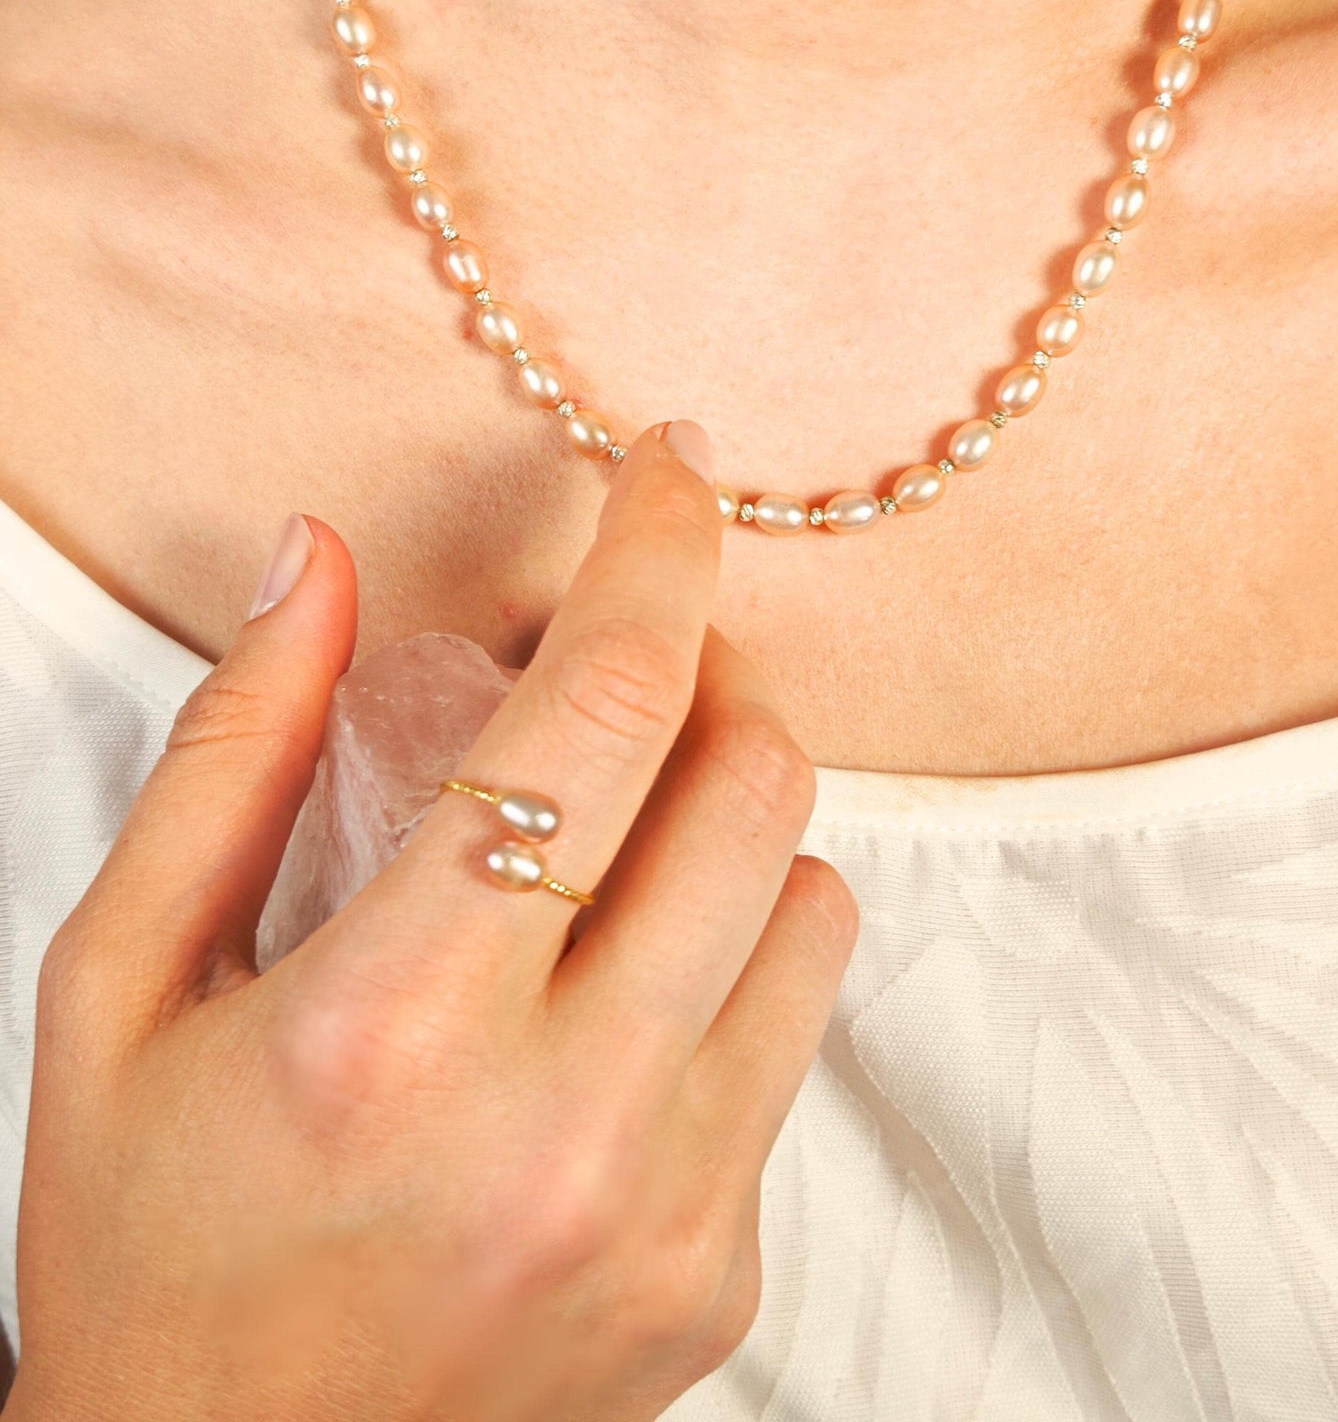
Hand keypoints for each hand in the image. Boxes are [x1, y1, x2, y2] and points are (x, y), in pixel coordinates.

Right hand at [8, 423, 855, 1420]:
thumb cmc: (144, 1237)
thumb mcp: (121, 984)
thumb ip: (232, 749)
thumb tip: (316, 559)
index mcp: (388, 1024)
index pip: (600, 709)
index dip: (657, 548)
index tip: (671, 463)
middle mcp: (561, 1121)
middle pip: (753, 781)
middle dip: (712, 665)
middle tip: (627, 658)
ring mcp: (664, 1212)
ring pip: (813, 899)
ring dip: (732, 816)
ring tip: (618, 834)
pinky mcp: (718, 1277)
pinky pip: (795, 1038)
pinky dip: (732, 960)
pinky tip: (618, 990)